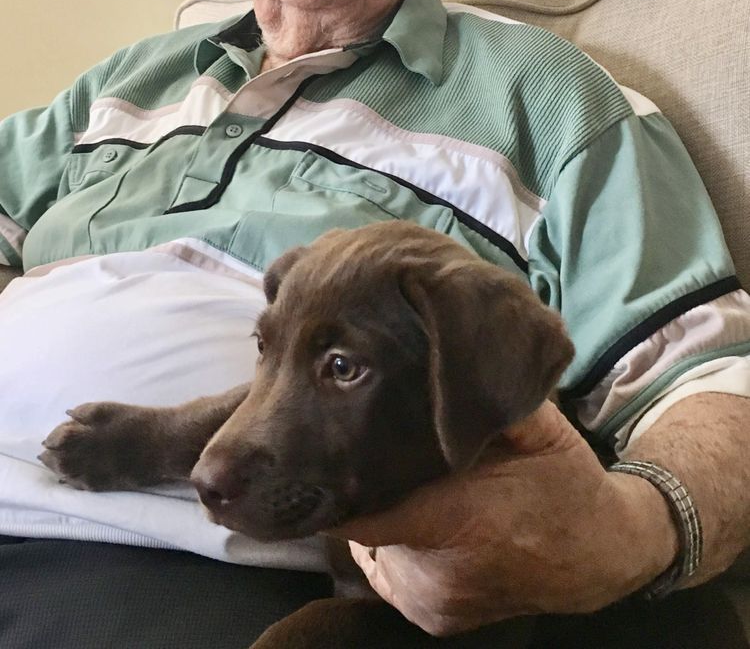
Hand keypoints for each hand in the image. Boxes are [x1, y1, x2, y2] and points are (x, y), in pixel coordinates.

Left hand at [339, 402, 676, 636]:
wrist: (603, 554)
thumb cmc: (565, 482)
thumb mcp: (535, 428)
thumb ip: (482, 402)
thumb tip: (438, 360)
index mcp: (456, 520)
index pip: (361, 513)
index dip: (336, 484)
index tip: (324, 453)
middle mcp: (436, 572)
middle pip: (366, 524)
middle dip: (368, 488)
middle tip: (374, 453)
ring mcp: (433, 602)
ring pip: (374, 548)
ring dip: (383, 516)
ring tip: (404, 482)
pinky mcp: (434, 618)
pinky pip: (390, 572)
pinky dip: (397, 544)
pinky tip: (420, 515)